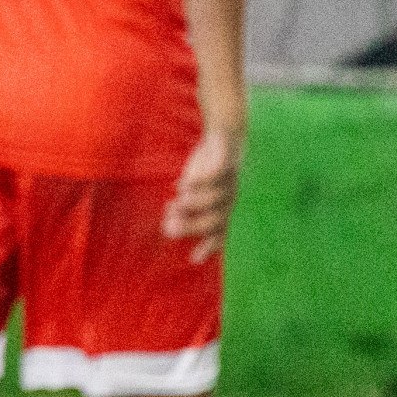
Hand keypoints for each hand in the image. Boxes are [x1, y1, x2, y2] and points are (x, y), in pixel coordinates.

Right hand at [162, 126, 243, 264]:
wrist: (226, 137)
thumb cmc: (207, 173)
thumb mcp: (195, 194)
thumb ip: (184, 211)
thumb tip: (167, 230)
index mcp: (223, 210)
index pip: (220, 233)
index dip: (208, 246)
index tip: (193, 259)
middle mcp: (229, 199)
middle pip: (215, 219)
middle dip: (192, 226)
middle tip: (168, 228)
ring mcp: (229, 181)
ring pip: (214, 198)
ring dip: (192, 204)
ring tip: (171, 205)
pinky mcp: (226, 161)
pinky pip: (216, 174)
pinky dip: (200, 181)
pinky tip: (181, 186)